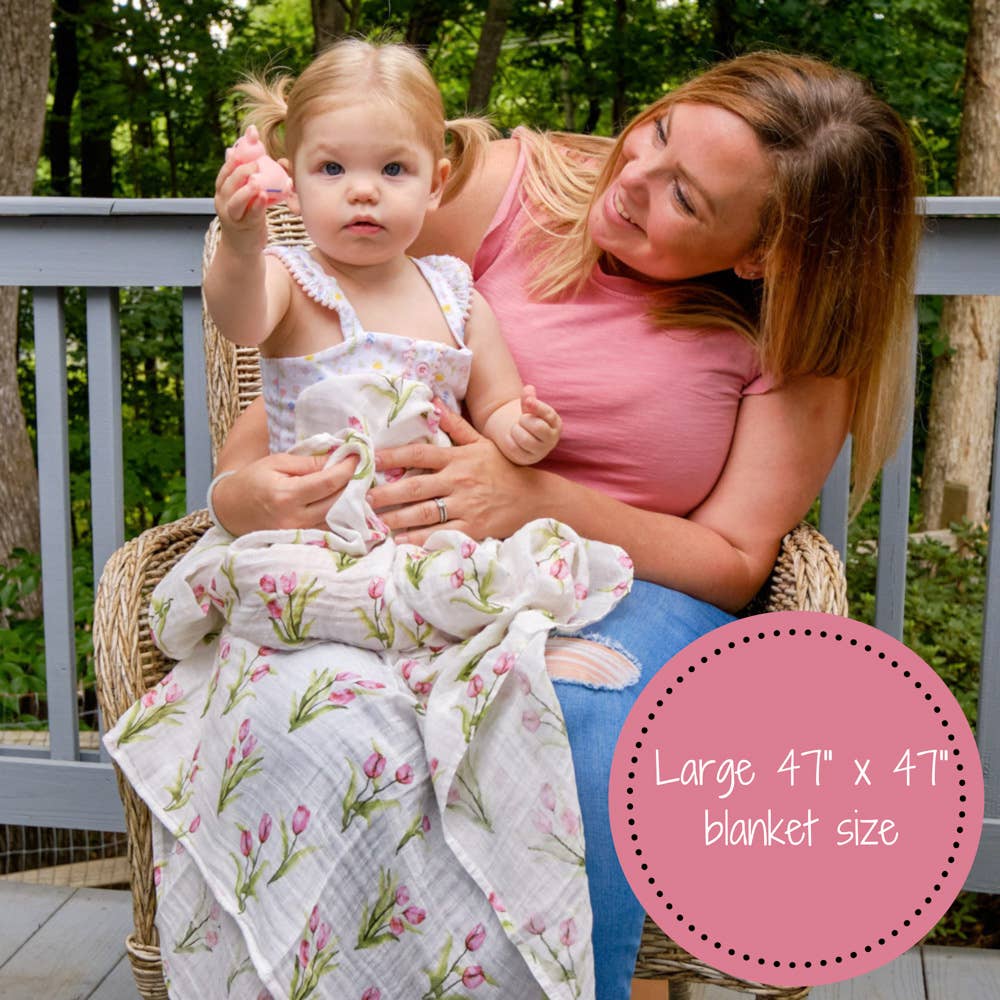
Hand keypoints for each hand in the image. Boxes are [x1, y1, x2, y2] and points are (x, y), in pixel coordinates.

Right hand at [212, 451, 358, 535]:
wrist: (230, 509)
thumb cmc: (253, 480)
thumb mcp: (278, 463)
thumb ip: (309, 463)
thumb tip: (338, 458)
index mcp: (286, 495)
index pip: (328, 483)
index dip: (347, 469)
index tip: (358, 456)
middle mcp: (295, 518)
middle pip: (338, 503)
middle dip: (355, 485)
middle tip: (364, 469)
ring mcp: (299, 533)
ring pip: (338, 520)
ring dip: (352, 503)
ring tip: (361, 485)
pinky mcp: (302, 541)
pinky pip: (330, 529)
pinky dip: (342, 516)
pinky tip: (350, 504)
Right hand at [214, 134, 275, 256]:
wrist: (242, 247)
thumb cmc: (246, 216)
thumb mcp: (245, 194)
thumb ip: (245, 174)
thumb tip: (239, 148)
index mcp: (223, 189)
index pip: (227, 168)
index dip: (238, 153)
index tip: (251, 136)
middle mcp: (223, 200)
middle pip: (228, 181)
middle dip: (241, 170)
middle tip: (256, 162)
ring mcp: (232, 215)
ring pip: (235, 199)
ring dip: (246, 188)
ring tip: (257, 180)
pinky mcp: (244, 227)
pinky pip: (249, 215)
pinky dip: (256, 204)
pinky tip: (263, 196)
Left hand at [367, 404, 539, 544]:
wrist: (533, 498)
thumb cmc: (503, 470)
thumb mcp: (481, 443)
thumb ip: (456, 426)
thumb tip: (434, 403)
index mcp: (458, 459)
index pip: (419, 453)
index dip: (393, 456)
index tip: (370, 459)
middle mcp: (459, 481)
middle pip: (415, 486)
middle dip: (386, 493)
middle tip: (362, 496)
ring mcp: (465, 505)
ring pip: (424, 512)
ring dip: (396, 517)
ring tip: (373, 521)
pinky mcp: (472, 528)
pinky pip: (440, 534)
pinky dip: (419, 539)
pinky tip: (400, 541)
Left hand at [503, 384, 561, 464]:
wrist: (521, 437)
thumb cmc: (528, 419)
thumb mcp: (529, 407)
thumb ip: (529, 399)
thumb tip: (529, 389)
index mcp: (555, 423)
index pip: (548, 414)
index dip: (537, 406)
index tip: (527, 401)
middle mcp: (551, 439)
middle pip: (537, 427)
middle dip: (525, 420)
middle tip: (522, 419)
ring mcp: (540, 451)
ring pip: (525, 439)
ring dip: (516, 430)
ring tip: (516, 429)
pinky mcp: (527, 459)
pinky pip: (514, 448)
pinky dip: (509, 439)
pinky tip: (510, 437)